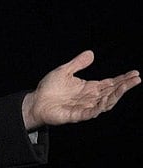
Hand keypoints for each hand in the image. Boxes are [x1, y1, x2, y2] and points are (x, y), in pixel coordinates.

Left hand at [22, 50, 139, 129]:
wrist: (36, 101)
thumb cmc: (49, 88)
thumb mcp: (64, 71)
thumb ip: (78, 63)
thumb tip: (91, 53)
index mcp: (89, 88)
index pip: (110, 83)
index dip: (122, 79)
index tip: (135, 73)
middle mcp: (90, 98)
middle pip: (111, 92)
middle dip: (124, 86)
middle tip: (136, 79)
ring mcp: (85, 107)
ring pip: (105, 103)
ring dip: (116, 95)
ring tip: (124, 87)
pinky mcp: (76, 115)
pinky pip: (90, 113)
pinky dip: (98, 108)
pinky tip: (105, 101)